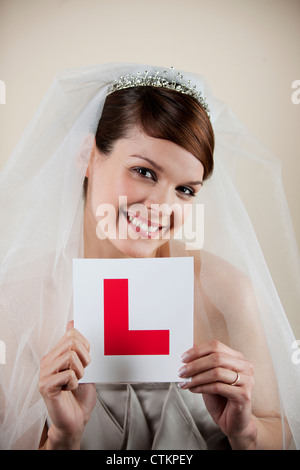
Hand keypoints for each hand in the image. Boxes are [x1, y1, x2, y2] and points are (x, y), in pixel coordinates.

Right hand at [39, 321, 96, 448]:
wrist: (77, 419)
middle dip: (85, 359)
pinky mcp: (45, 386)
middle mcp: (47, 361)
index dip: (85, 346)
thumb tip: (71, 322)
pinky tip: (68, 390)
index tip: (85, 360)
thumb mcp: (85, 366)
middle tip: (81, 373)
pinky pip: (68, 374)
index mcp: (56, 354)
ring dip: (80, 372)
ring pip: (71, 357)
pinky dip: (75, 383)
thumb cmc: (81, 394)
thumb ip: (79, 346)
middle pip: (72, 342)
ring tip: (74, 382)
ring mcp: (44, 373)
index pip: (72, 333)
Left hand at [178, 340, 256, 447]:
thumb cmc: (222, 398)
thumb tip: (189, 348)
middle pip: (216, 358)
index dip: (197, 350)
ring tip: (184, 382)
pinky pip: (218, 387)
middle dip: (195, 364)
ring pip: (217, 372)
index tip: (183, 358)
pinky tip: (193, 389)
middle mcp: (245, 366)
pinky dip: (202, 387)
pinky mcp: (244, 395)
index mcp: (237, 358)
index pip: (216, 346)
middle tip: (181, 371)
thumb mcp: (209, 377)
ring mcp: (247, 380)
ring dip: (197, 377)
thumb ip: (203, 363)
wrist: (234, 423)